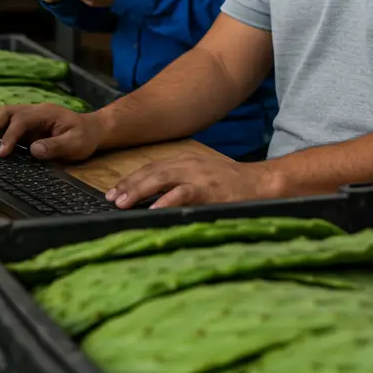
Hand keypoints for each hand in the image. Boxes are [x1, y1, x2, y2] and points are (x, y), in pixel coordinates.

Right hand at [0, 102, 106, 160]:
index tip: (2, 153)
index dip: (10, 136)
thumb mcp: (76, 144)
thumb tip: (33, 150)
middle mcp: (35, 112)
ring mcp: (31, 118)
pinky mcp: (28, 128)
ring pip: (5, 116)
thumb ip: (55, 146)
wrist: (93, 130)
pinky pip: (9, 127)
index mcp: (46, 113)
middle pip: (7, 111)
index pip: (21, 120)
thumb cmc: (86, 136)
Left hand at [106, 151, 279, 209]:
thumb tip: (154, 202)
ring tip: (122, 203)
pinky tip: (153, 210)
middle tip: (110, 198)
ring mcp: (199, 176)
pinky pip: (184, 194)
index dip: (131, 179)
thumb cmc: (232, 186)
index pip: (152, 168)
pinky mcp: (209, 189)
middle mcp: (189, 165)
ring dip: (140, 190)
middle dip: (129, 184)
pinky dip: (166, 201)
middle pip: (151, 171)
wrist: (262, 183)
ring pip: (162, 179)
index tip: (113, 191)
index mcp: (186, 162)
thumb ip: (181, 185)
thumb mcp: (203, 179)